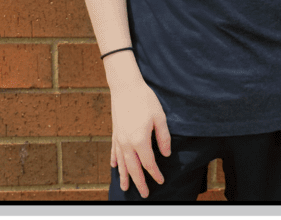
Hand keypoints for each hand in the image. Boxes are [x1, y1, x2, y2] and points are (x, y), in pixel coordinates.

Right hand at [110, 81, 170, 197]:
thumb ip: (163, 137)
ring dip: (124, 177)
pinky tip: (114, 167)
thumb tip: (166, 154)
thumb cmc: (144, 99)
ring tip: (125, 188)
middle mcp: (127, 143)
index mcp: (140, 140)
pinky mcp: (115, 132)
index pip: (148, 163)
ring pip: (122, 163)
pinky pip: (114, 151)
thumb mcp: (159, 117)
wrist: (125, 86)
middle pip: (133, 168)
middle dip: (139, 182)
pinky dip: (114, 161)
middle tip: (145, 194)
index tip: (161, 180)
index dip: (155, 173)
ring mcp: (119, 138)